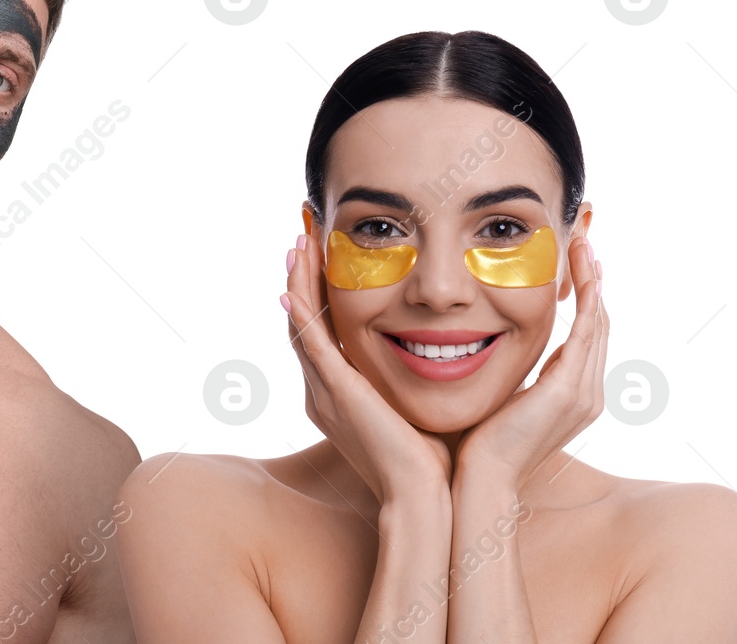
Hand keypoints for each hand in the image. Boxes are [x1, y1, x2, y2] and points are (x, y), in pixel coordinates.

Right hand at [283, 233, 452, 503]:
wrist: (421, 493)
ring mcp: (324, 390)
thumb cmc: (429, 460)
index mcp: (339, 395)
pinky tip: (293, 286)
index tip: (325, 261)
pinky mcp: (335, 390)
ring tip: (298, 247)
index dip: (319, 296)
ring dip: (297, 284)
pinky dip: (300, 311)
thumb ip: (415, 381)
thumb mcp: (415, 408)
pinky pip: (309, 342)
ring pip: (300, 326)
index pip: (322, 334)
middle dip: (302, 280)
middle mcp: (322, 390)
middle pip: (303, 323)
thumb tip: (444, 358)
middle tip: (302, 242)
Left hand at [454, 235, 607, 489]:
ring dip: (593, 282)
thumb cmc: (478, 442)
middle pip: (601, 324)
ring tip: (584, 247)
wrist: (481, 477)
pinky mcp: (569, 390)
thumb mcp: (501, 398)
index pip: (588, 336)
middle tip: (585, 243)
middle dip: (594, 282)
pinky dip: (588, 300)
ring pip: (599, 323)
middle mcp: (588, 393)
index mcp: (574, 395)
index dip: (586, 299)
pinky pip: (587, 332)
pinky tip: (582, 273)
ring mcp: (584, 393)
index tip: (575, 265)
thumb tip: (494, 349)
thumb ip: (511, 375)